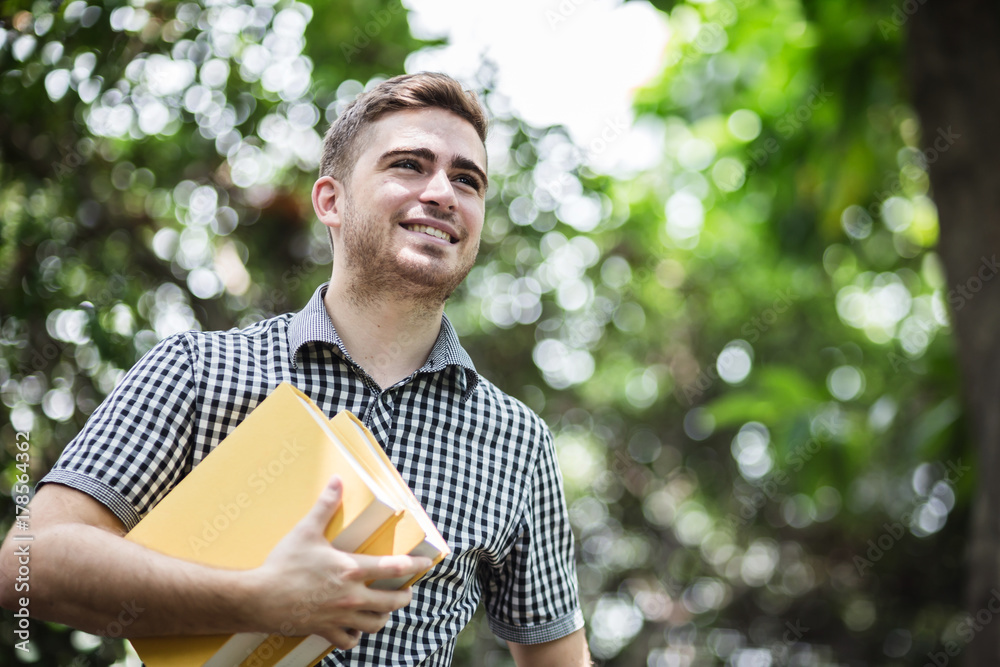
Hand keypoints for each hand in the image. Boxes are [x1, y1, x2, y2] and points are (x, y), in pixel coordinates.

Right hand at [252, 476, 431, 648]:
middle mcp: (351, 596)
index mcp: (351, 570)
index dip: (414, 565)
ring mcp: (340, 616)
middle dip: (404, 596)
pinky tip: (355, 629)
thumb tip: (336, 481)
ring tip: (385, 609)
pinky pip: (349, 641)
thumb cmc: (283, 564)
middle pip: (392, 601)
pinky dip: (356, 636)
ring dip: (384, 617)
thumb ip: (325, 506)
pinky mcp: (325, 630)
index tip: (426, 563)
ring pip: (375, 624)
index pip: (394, 568)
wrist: (259, 598)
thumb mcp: (306, 531)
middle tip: (406, 591)